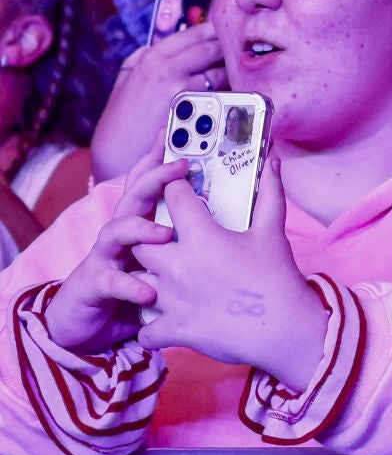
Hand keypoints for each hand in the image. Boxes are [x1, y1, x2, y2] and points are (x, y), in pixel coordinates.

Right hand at [42, 149, 179, 353]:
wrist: (90, 324)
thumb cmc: (139, 283)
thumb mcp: (168, 256)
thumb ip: (191, 233)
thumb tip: (238, 212)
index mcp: (143, 220)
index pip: (150, 181)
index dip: (160, 155)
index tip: (177, 130)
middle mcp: (123, 231)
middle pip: (135, 196)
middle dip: (155, 177)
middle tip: (182, 165)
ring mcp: (106, 256)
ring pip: (117, 231)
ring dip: (141, 228)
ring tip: (166, 233)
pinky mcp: (96, 284)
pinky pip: (112, 282)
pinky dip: (130, 285)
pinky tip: (149, 291)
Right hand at [91, 24, 227, 181]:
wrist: (118, 151)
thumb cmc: (121, 116)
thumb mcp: (125, 79)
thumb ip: (141, 57)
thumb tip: (162, 41)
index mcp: (153, 56)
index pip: (196, 33)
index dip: (215, 32)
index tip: (225, 33)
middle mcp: (169, 68)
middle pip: (214, 48)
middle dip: (227, 50)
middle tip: (237, 53)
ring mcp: (184, 89)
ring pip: (222, 71)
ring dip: (231, 72)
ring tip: (235, 76)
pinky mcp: (196, 109)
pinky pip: (222, 94)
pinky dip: (228, 92)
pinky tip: (227, 97)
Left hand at [131, 157, 327, 385]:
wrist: (284, 328)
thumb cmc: (278, 278)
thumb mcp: (273, 232)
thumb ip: (270, 193)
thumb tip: (272, 161)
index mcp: (201, 237)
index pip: (173, 197)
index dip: (175, 188)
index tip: (179, 188)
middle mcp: (178, 265)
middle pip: (139, 241)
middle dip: (148, 238)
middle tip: (165, 241)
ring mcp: (171, 299)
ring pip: (135, 282)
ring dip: (145, 280)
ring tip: (162, 280)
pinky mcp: (173, 329)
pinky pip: (145, 329)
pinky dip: (151, 326)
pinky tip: (164, 320)